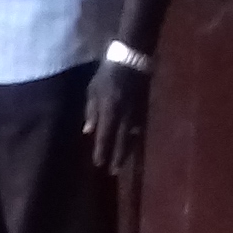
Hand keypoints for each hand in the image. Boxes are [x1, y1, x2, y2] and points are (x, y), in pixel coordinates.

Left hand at [85, 62, 150, 176]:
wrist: (132, 60)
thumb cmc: (107, 74)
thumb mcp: (93, 89)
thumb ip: (91, 110)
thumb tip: (88, 131)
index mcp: (110, 108)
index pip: (105, 134)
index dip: (102, 150)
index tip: (98, 164)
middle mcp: (124, 114)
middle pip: (121, 140)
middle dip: (116, 157)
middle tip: (113, 171)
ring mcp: (136, 112)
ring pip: (131, 137)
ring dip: (126, 151)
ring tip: (121, 164)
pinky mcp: (144, 109)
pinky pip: (139, 129)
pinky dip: (134, 140)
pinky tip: (131, 147)